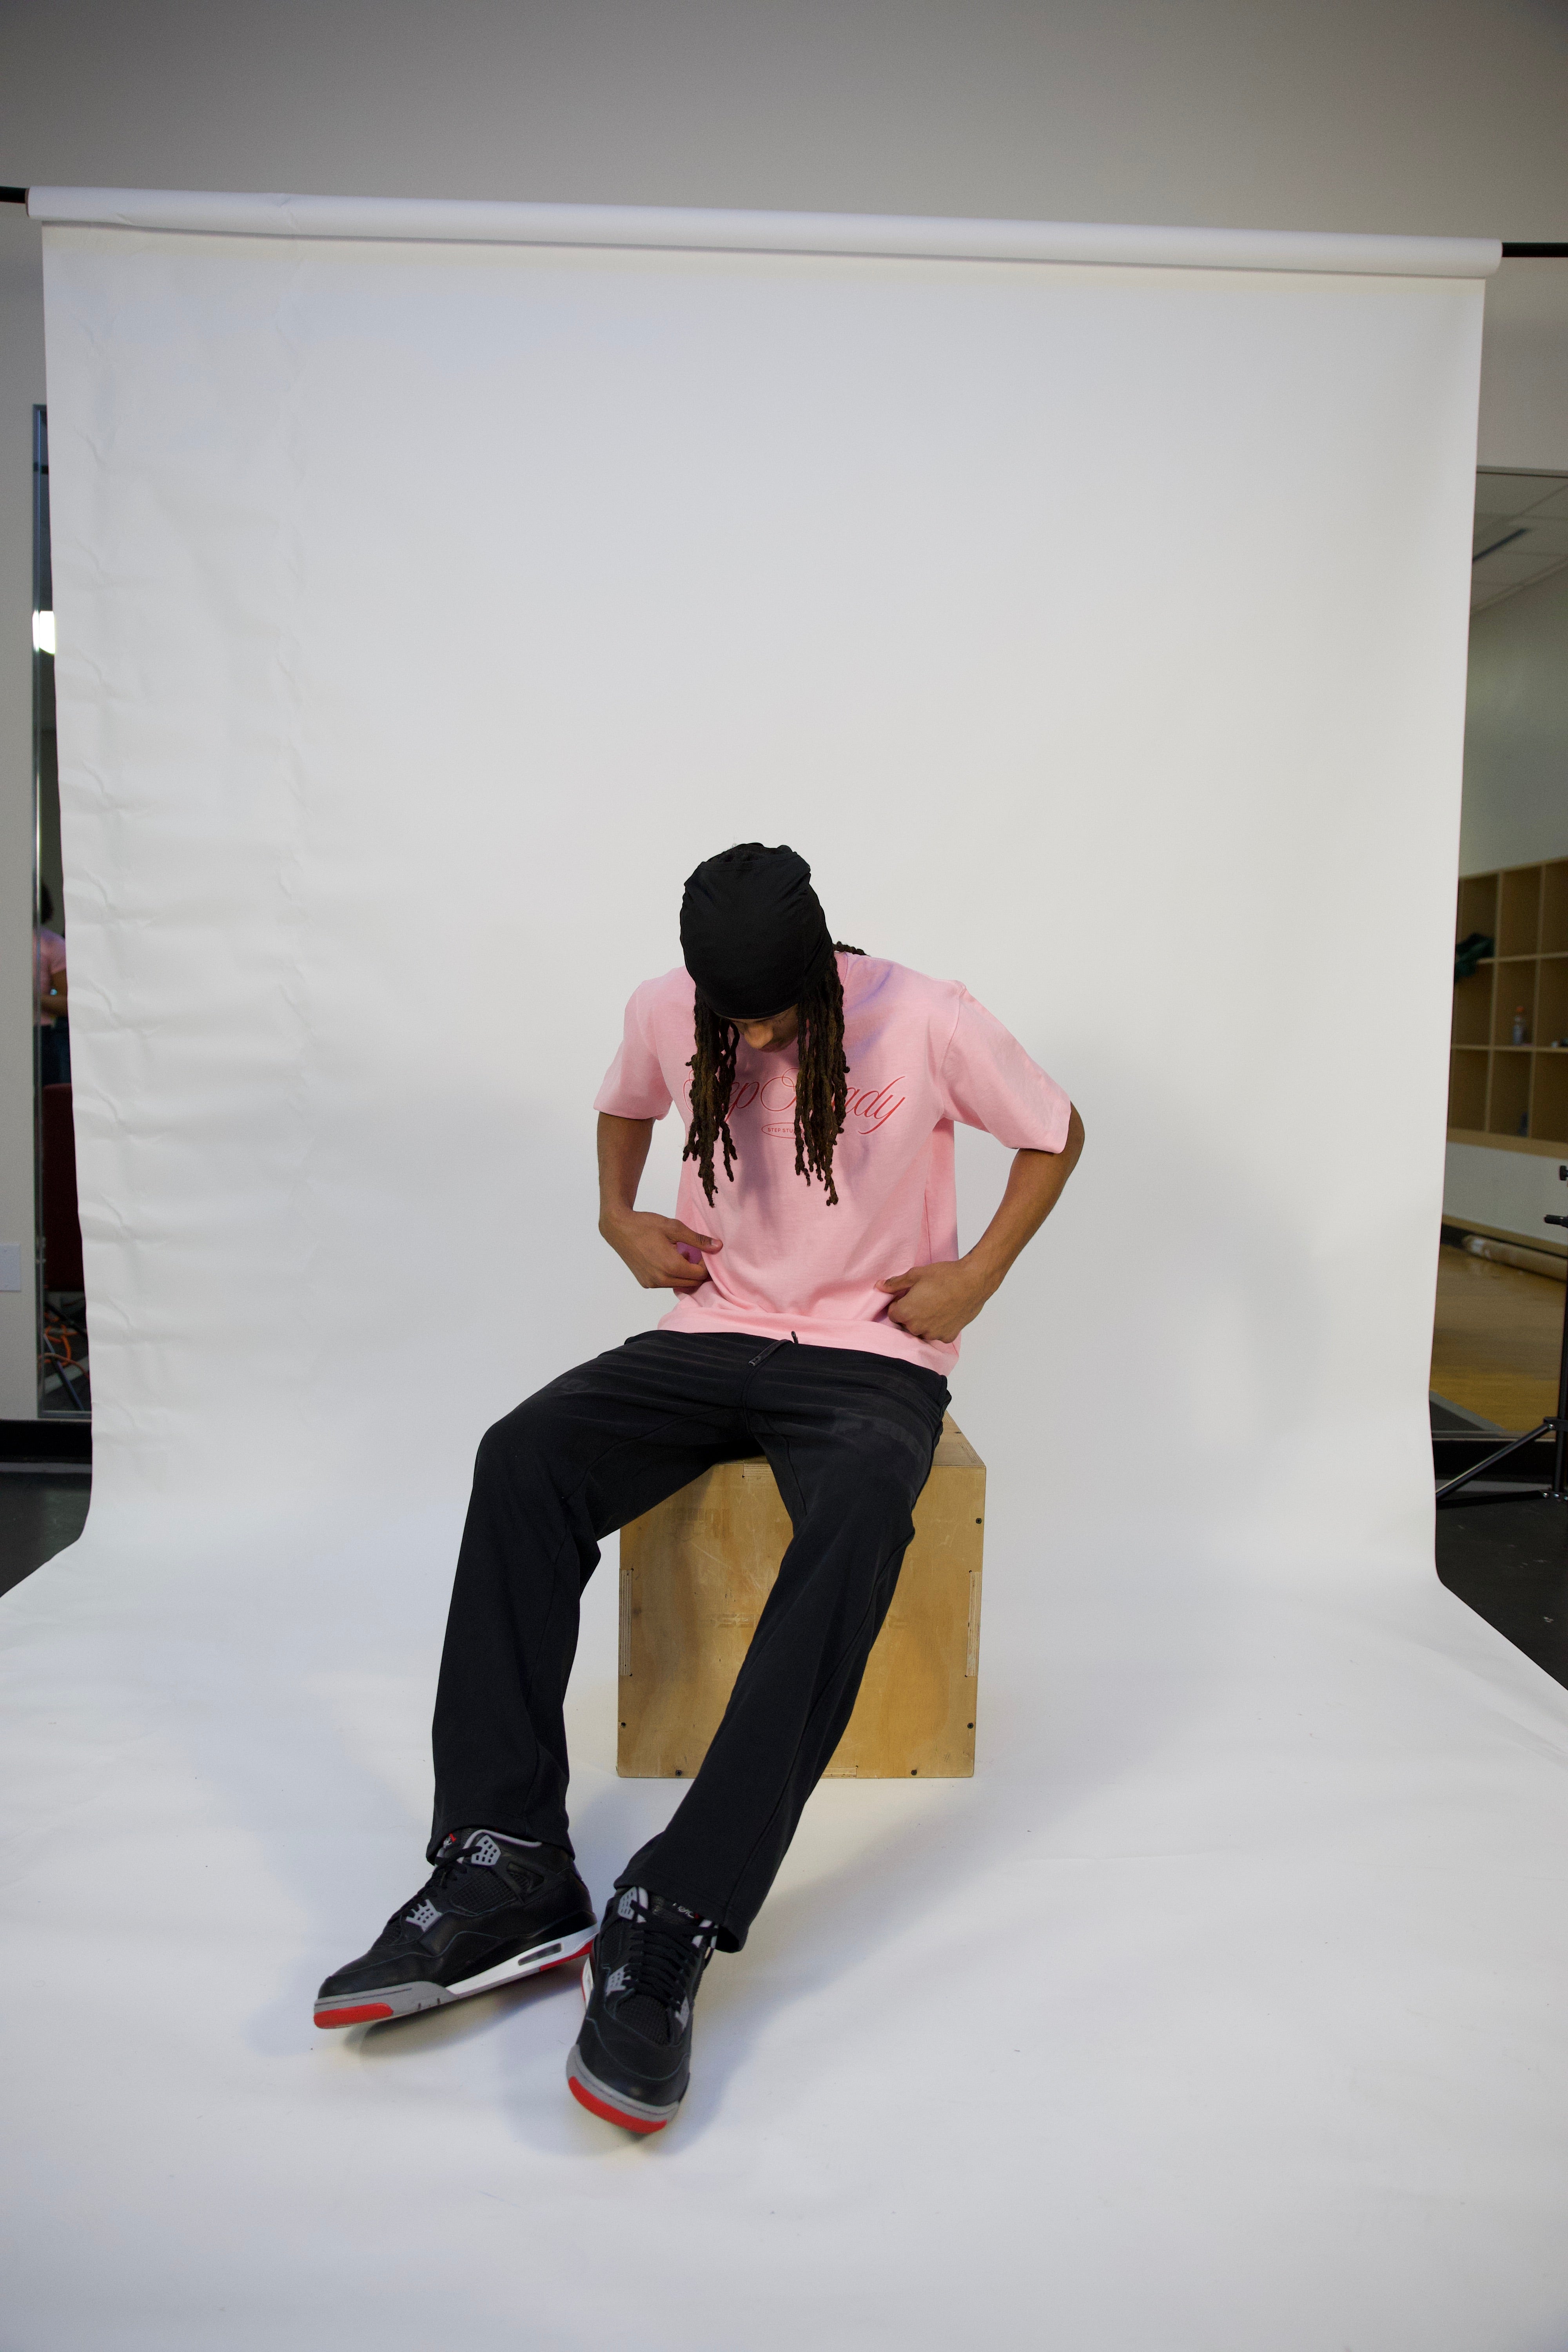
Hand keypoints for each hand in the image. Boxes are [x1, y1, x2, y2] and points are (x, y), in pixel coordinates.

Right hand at [601, 1210, 721, 1292]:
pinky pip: (666, 1284)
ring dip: (685, 1274)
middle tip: (694, 1254)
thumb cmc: (646, 1225)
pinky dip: (672, 1275)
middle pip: (691, 1283)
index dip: (705, 1264)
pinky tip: (668, 1260)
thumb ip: (698, 1240)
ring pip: (679, 1284)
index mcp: (671, 1267)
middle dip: (697, 1270)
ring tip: (680, 1255)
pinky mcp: (645, 1283)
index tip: (701, 1251)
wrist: (618, 1228)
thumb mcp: (675, 1228)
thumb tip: (718, 1246)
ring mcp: (652, 1283)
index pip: (700, 1275)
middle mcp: (661, 1280)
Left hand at [876, 1259, 994, 1343]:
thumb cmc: (945, 1276)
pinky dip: (939, 1326)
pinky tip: (946, 1312)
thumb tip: (880, 1286)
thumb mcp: (916, 1274)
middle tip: (924, 1298)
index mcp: (906, 1313)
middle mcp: (917, 1328)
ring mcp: (933, 1334)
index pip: (893, 1313)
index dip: (900, 1303)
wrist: (973, 1282)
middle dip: (911, 1313)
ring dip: (924, 1321)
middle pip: (906, 1324)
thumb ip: (896, 1283)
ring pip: (921, 1331)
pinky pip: (937, 1334)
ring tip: (936, 1305)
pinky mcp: (947, 1336)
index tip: (909, 1296)